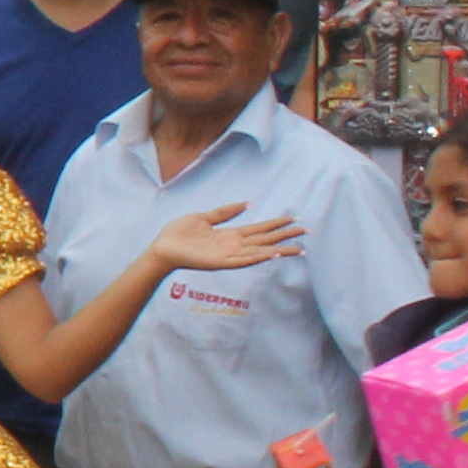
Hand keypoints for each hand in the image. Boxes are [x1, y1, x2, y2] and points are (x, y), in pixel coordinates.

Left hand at [147, 202, 301, 275]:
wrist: (161, 248)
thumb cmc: (178, 234)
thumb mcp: (203, 217)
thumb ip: (224, 212)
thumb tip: (246, 203)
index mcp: (230, 235)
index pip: (259, 229)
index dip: (276, 225)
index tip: (294, 219)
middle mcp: (233, 246)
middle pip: (265, 240)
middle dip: (285, 236)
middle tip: (306, 232)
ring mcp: (228, 255)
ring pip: (259, 252)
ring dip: (279, 250)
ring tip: (299, 248)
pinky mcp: (220, 263)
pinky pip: (243, 261)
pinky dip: (258, 258)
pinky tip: (273, 254)